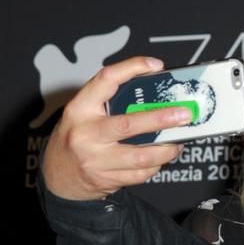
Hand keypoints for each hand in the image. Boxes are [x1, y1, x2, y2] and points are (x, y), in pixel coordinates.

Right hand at [41, 57, 193, 199]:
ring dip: (167, 149)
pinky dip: (156, 165)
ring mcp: (95, 159)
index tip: (156, 65)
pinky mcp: (106, 179)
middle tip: (184, 114)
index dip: (132, 68)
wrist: (58, 175)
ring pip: (141, 155)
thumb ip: (111, 101)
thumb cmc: (78, 136)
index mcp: (80, 109)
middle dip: (162, 118)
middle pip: (129, 124)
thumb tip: (157, 92)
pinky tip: (160, 158)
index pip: (106, 80)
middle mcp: (86, 133)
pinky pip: (141, 173)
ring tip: (178, 141)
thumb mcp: (85, 113)